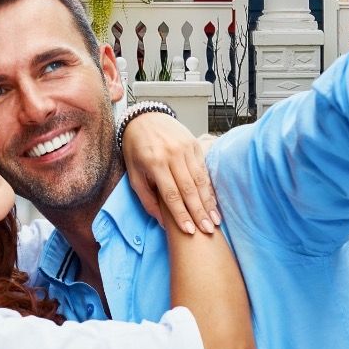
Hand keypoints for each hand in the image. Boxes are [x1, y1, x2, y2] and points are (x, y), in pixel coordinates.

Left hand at [123, 111, 221, 234]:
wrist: (144, 117)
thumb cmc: (136, 149)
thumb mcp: (134, 174)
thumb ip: (147, 199)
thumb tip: (162, 222)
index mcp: (155, 162)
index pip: (171, 194)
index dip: (181, 214)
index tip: (189, 231)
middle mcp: (172, 155)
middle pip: (189, 189)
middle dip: (199, 212)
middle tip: (207, 231)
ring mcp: (186, 148)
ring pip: (200, 180)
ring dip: (208, 202)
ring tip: (215, 220)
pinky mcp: (195, 144)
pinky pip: (204, 170)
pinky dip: (209, 188)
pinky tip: (213, 202)